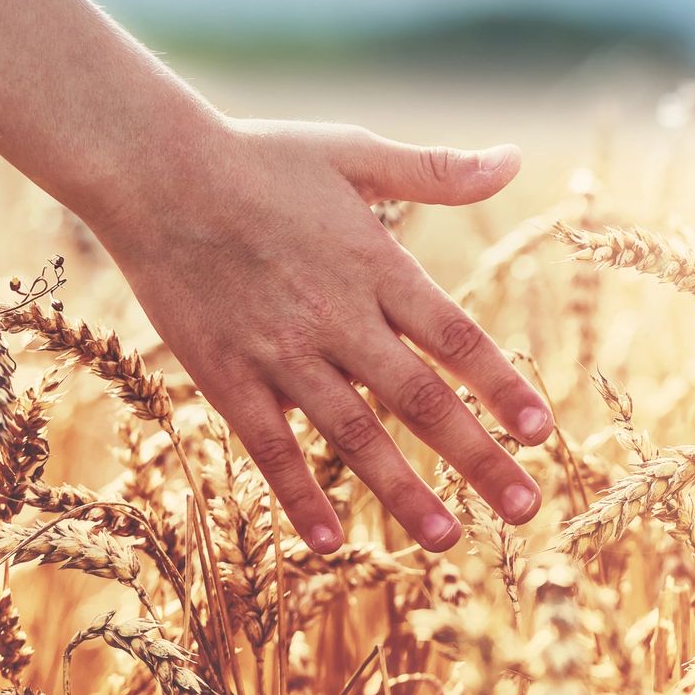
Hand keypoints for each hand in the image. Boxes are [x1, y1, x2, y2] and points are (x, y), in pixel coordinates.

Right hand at [87, 117, 552, 553]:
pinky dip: (298, 495)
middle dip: (477, 458)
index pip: (456, 337)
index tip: (543, 432)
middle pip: (420, 400)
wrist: (151, 171)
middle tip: (526, 508)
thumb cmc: (260, 156)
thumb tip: (514, 159)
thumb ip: (437, 171)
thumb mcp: (355, 152)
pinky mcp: (225, 376)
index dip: (501, 386)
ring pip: (353, 436)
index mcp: (376, 265)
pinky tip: (329, 543)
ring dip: (403, 492)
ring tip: (448, 541)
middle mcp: (336, 318)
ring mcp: (279, 353)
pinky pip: (268, 447)